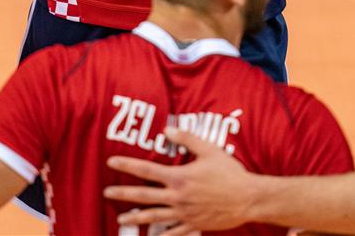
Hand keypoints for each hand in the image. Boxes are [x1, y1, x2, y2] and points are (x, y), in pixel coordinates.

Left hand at [104, 128, 254, 234]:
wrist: (248, 198)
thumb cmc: (230, 172)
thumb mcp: (209, 150)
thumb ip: (187, 139)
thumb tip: (167, 130)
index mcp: (179, 177)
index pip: (147, 170)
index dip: (127, 165)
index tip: (111, 162)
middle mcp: (178, 197)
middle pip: (144, 196)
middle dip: (123, 193)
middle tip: (106, 192)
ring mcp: (184, 214)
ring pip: (154, 217)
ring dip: (135, 217)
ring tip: (121, 219)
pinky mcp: (193, 225)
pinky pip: (173, 233)